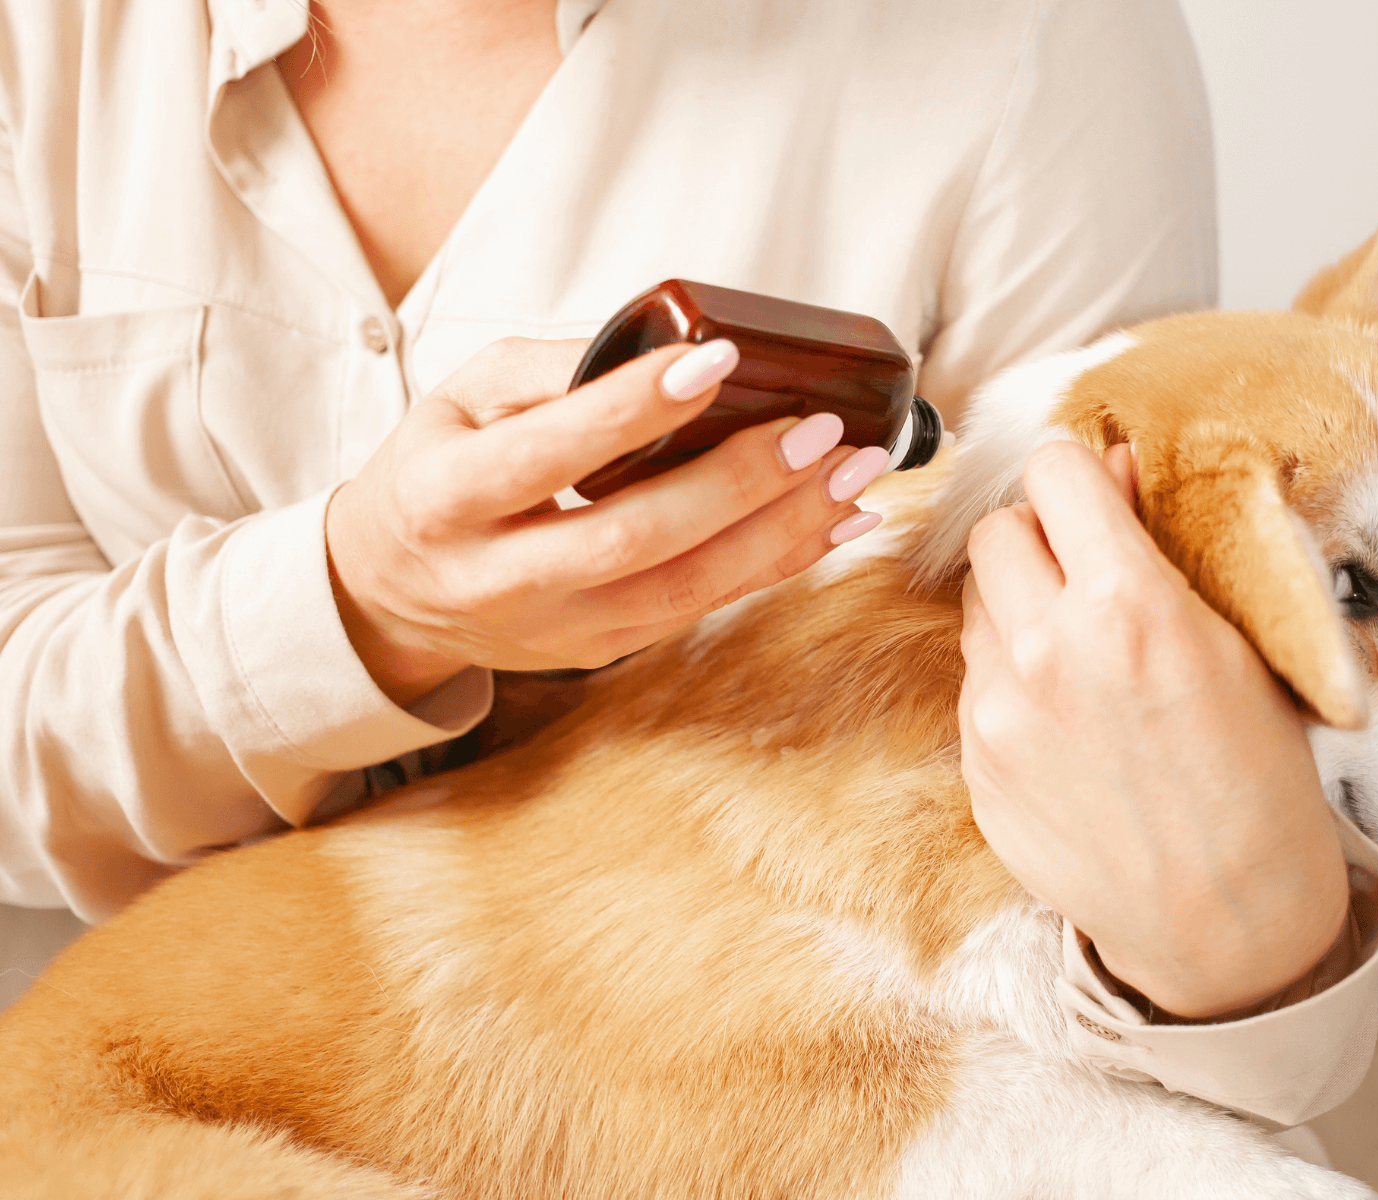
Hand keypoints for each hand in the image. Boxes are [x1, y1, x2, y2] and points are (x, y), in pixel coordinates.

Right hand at [326, 337, 889, 704]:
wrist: (391, 589)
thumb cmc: (439, 468)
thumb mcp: (462, 397)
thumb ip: (552, 369)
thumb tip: (669, 343)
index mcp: (446, 498)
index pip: (547, 455)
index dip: (631, 410)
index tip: (714, 360)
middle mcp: (497, 577)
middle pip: (632, 536)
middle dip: (737, 483)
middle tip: (818, 430)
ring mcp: (556, 627)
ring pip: (683, 589)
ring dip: (781, 533)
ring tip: (853, 476)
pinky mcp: (602, 650)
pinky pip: (702, 610)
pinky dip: (777, 565)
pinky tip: (835, 523)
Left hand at [959, 440, 1348, 1018]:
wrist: (1226, 921)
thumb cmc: (1257, 783)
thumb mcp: (1238, 647)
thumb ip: (1162, 550)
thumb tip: (1113, 467)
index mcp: (1129, 607)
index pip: (1053, 472)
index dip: (1079, 479)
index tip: (1097, 498)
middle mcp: (1047, 652)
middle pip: (996, 531)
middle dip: (1040, 538)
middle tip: (1086, 574)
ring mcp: (1000, 715)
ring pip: (977, 606)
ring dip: (1018, 608)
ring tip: (1082, 656)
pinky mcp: (976, 767)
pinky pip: (975, 683)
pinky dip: (1011, 682)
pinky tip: (1068, 722)